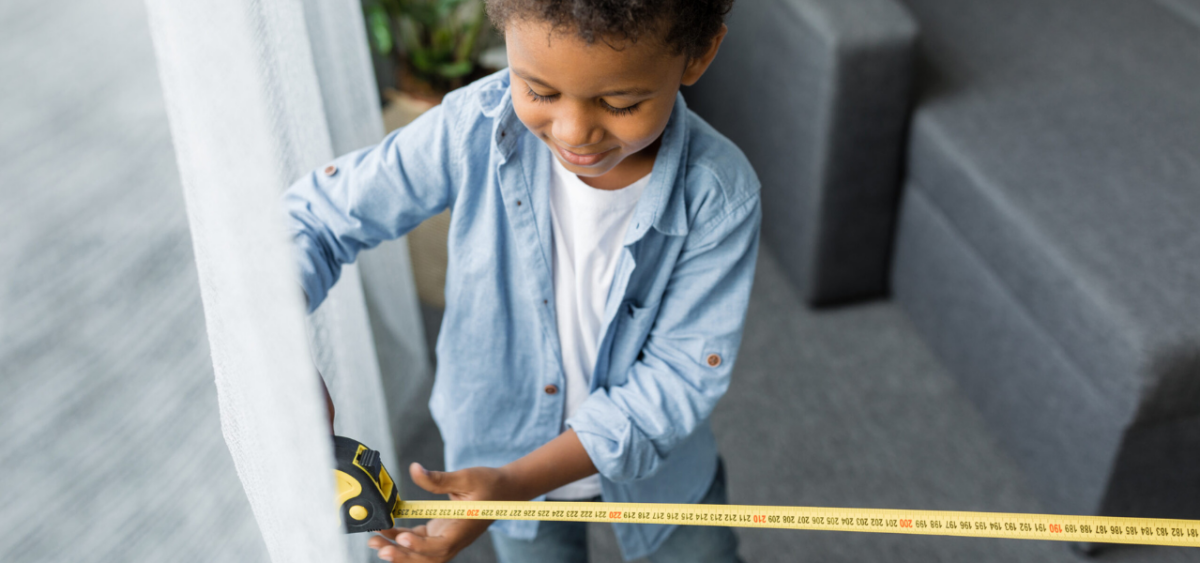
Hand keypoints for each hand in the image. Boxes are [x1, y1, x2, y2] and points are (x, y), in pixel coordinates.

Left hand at [367, 463, 505, 561]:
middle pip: (427, 559)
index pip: (441, 545)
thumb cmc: (490, 484)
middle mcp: (455, 539)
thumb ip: (438, 478)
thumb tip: (415, 470)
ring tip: (375, 542)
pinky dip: (402, 540)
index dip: (421, 546)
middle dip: (402, 556)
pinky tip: (385, 532)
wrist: (504, 490)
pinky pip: (419, 542)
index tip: (403, 537)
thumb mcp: (466, 477)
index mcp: (464, 529)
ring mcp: (447, 538)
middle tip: (379, 546)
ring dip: (398, 551)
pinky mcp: (440, 533)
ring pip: (420, 555)